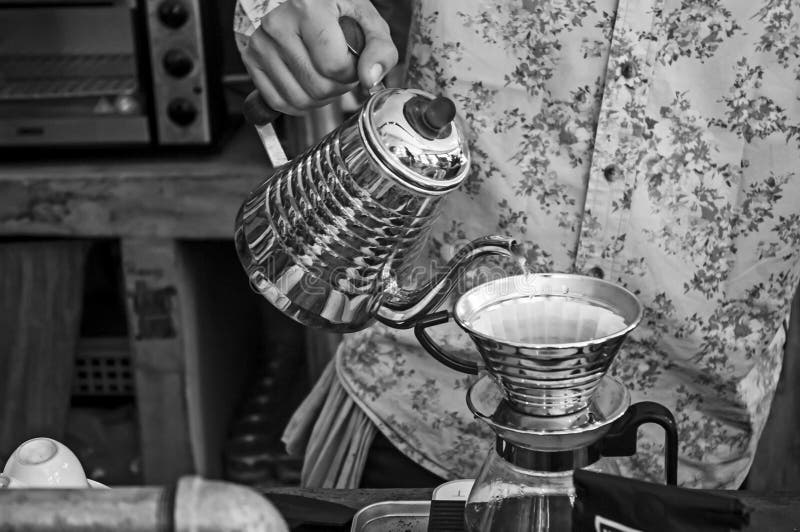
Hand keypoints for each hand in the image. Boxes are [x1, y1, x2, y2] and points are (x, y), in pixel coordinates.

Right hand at [242, 0, 397, 115]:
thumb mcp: (365, 18)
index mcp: (309, 9)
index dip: (351, 72)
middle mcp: (279, 25)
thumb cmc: (331, 7)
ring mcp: (262, 44)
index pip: (335, 66)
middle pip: (318, 88)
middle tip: (339, 70)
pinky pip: (279, 102)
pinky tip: (307, 84)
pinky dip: (299, 103)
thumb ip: (379, 48)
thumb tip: (370, 79)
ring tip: (324, 75)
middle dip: (338, 87)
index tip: (351, 60)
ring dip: (320, 98)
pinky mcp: (252, 60)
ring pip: (300, 100)